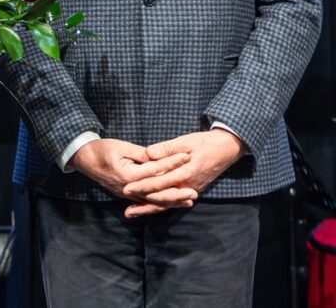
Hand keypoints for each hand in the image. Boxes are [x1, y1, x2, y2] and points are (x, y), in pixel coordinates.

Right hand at [69, 138, 196, 214]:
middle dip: (176, 191)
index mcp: (127, 175)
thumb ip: (141, 154)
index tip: (186, 157)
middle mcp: (128, 189)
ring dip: (172, 201)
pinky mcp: (126, 195)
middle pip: (156, 192)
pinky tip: (172, 203)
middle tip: (194, 191)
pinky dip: (160, 203)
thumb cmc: (101, 149)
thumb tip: (159, 157)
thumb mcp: (121, 147)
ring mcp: (126, 194)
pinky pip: (146, 201)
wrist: (83, 158)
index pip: (155, 170)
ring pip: (153, 200)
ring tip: (189, 200)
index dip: (172, 163)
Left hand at [121, 130, 244, 216]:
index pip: (161, 183)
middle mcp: (189, 185)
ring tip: (132, 213)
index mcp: (187, 172)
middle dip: (143, 202)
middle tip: (126, 207)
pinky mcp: (191, 189)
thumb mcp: (185, 141)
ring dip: (150, 209)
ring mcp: (191, 189)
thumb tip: (148, 154)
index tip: (127, 188)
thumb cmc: (205, 143)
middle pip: (163, 198)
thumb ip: (166, 148)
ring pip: (168, 203)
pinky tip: (148, 208)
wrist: (227, 149)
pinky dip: (161, 205)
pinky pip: (174, 201)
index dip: (143, 186)